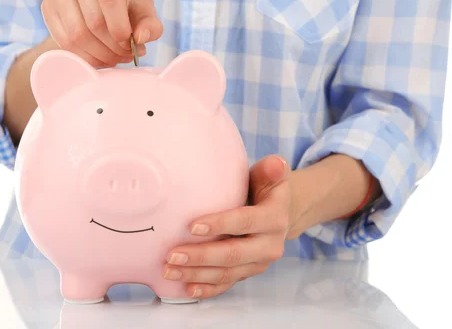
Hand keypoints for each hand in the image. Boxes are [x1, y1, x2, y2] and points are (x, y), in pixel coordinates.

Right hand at [41, 0, 162, 67]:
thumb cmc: (127, 2)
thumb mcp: (145, 11)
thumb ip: (151, 26)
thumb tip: (140, 38)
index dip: (120, 28)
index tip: (129, 44)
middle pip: (94, 21)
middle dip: (112, 47)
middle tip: (124, 56)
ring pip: (77, 34)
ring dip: (98, 55)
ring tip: (112, 58)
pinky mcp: (48, 4)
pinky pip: (63, 40)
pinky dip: (83, 56)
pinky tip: (96, 57)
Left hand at [163, 155, 293, 298]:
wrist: (281, 214)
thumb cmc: (266, 189)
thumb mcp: (272, 175)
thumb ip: (271, 169)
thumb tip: (276, 162)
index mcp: (274, 219)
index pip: (245, 222)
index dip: (220, 225)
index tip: (192, 226)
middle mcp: (269, 245)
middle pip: (233, 254)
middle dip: (201, 256)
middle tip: (172, 254)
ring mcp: (258, 263)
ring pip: (226, 273)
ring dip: (196, 274)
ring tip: (169, 270)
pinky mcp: (248, 273)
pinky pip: (227, 284)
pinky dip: (207, 289)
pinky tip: (187, 289)